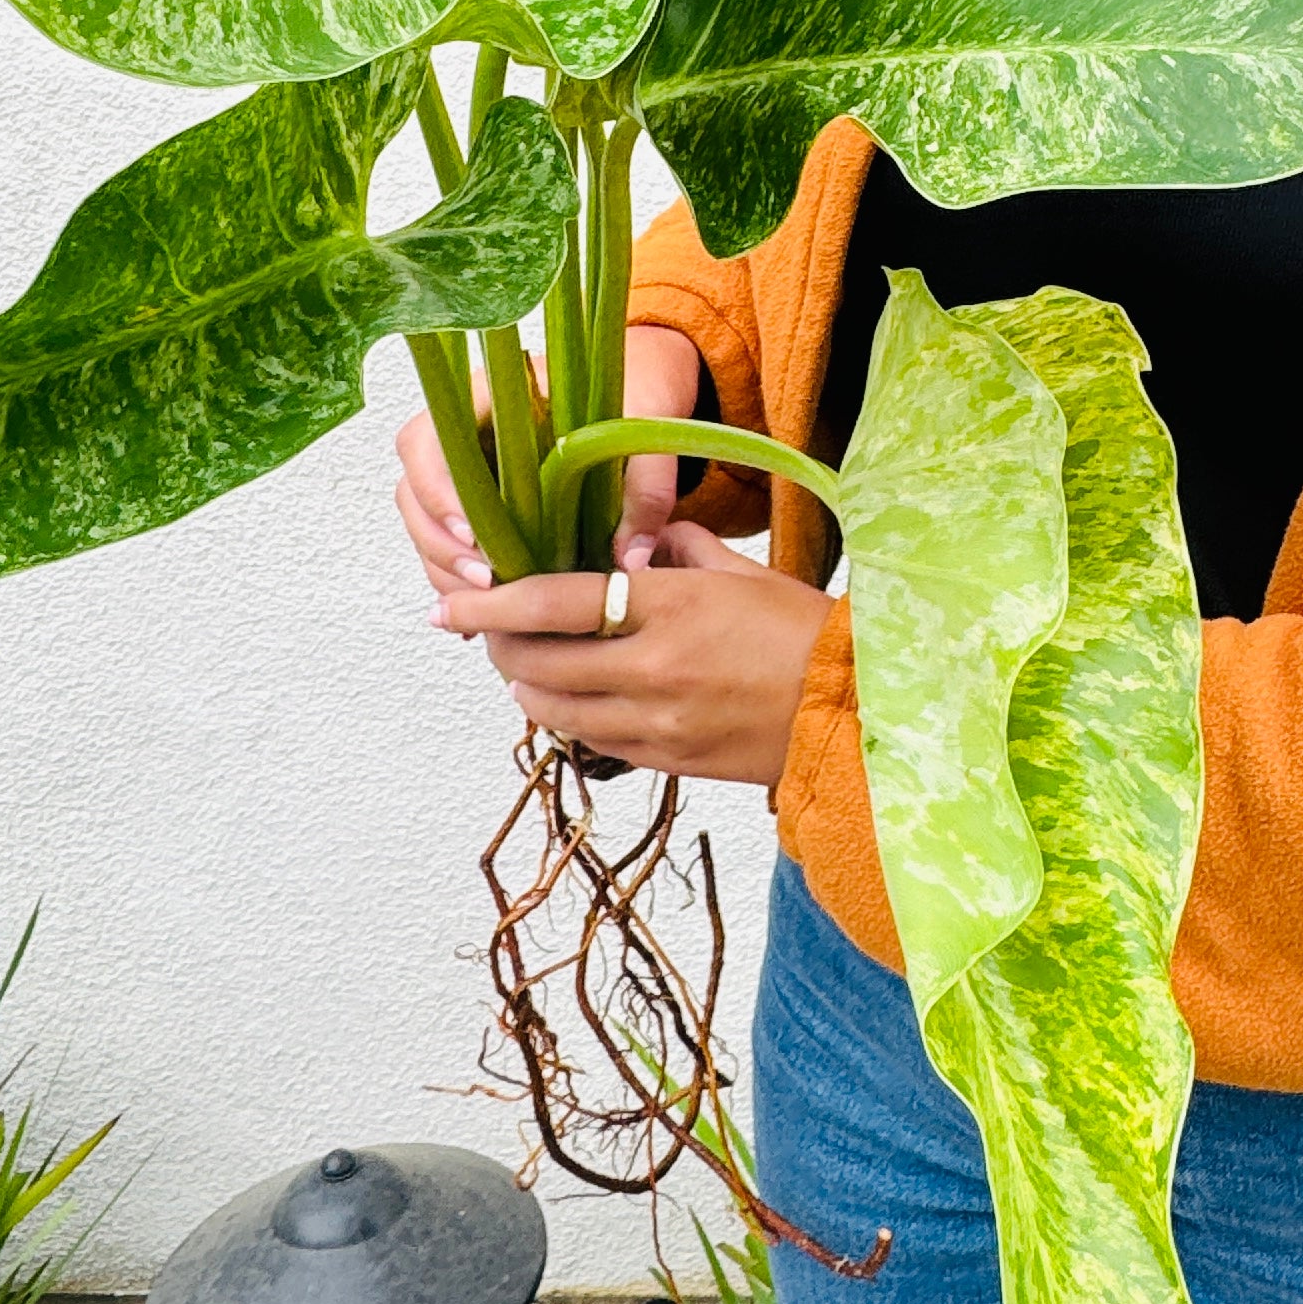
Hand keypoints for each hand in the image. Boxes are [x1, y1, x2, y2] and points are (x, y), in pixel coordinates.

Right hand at [394, 323, 704, 608]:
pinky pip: (452, 541)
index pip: (425, 441)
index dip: (436, 493)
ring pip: (425, 523)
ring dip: (446, 568)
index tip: (473, 536)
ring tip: (491, 606)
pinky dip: (462, 575)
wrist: (643, 385)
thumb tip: (629, 559)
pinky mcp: (482, 502)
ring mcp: (468, 468)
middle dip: (440, 545)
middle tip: (486, 583)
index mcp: (486, 395)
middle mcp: (464, 431)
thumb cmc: (637, 391)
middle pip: (413, 491)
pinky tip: (490, 611)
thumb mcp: (648, 425)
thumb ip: (647, 486)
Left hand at [439, 524, 830, 786]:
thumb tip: (635, 542)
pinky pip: (591, 741)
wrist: (854, 716)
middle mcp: (653, 667)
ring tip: (523, 666)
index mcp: (671, 605)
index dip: (491, 606)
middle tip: (485, 633)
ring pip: (553, 709)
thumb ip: (678, 550)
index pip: (554, 602)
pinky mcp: (666, 761)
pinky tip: (571, 699)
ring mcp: (656, 721)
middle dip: (498, 648)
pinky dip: (568, 718)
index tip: (448, 606)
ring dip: (526, 686)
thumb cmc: (804, 633)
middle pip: (537, 662)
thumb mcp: (743, 574)